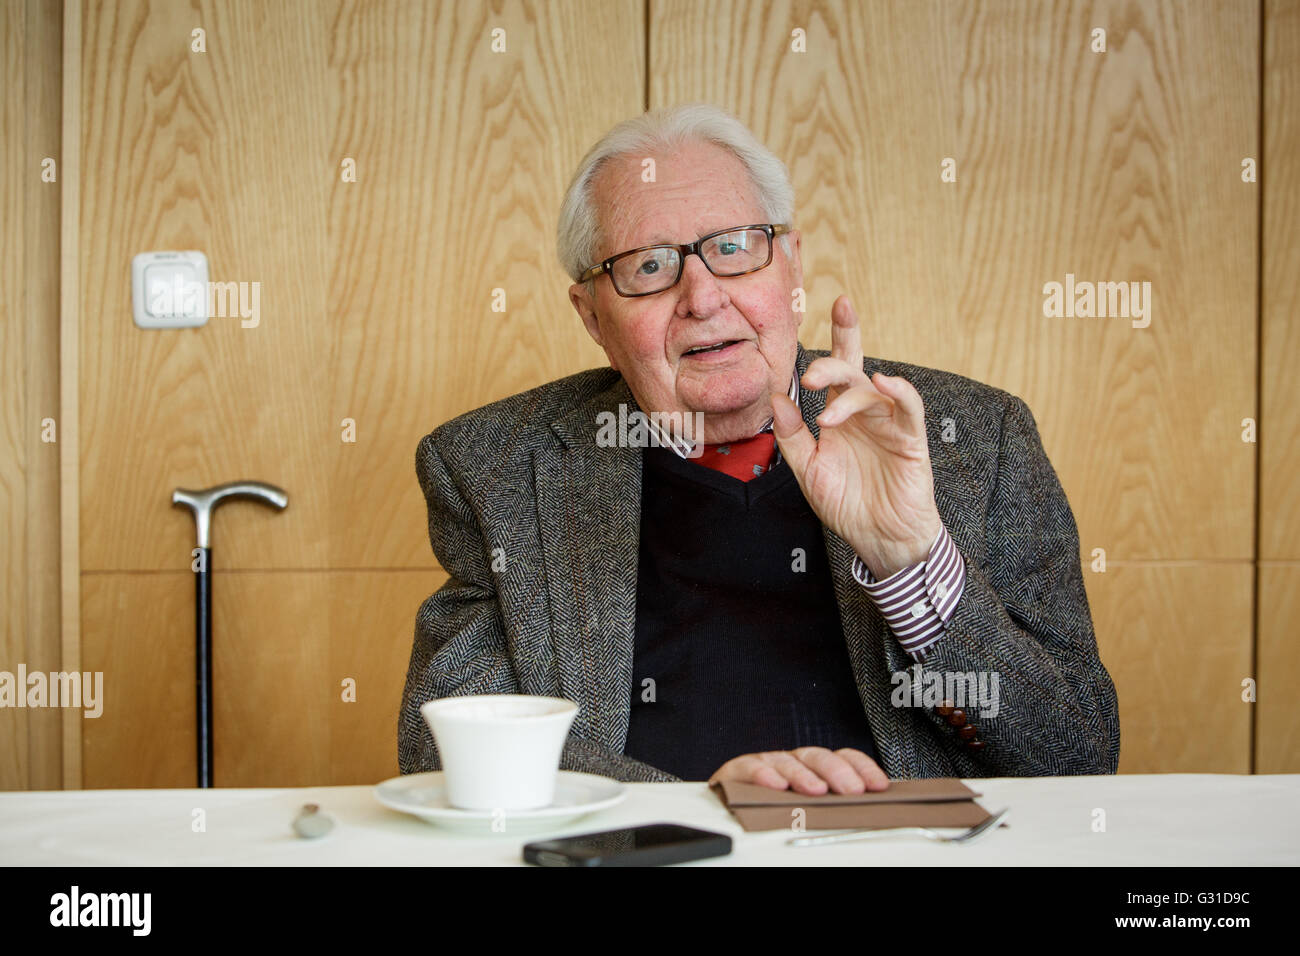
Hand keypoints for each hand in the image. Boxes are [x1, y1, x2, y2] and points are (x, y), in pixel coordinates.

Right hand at [708, 746, 888, 795]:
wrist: (726, 806)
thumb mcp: (809, 807)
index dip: (862, 768)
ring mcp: (766, 764)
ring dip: (803, 775)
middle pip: (818, 757)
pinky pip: (750, 767)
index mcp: (814, 767)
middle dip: (838, 772)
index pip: (842, 758)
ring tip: (817, 790)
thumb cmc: (774, 808)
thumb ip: (833, 805)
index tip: (879, 786)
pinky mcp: (738, 772)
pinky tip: (775, 786)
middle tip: (852, 790)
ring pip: (787, 761)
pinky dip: (763, 775)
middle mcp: (792, 761)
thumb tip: (867, 811)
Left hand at [771, 294, 941, 578]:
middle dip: (832, 363)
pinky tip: (882, 382)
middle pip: (852, 370)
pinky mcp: (911, 438)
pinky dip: (898, 390)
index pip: (837, 369)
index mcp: (840, 414)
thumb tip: (776, 398)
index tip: (836, 302)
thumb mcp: (808, 471)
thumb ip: (792, 436)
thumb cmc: (848, 504)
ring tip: (828, 417)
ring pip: (872, 389)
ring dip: (848, 396)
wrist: (879, 539)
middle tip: (810, 377)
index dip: (841, 334)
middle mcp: (865, 412)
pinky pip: (909, 406)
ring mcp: (890, 423)